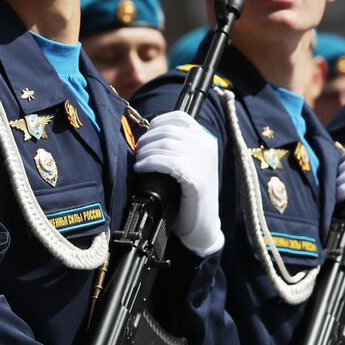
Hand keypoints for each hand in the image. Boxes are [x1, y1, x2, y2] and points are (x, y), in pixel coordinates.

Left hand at [133, 111, 223, 256]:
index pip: (180, 117)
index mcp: (206, 141)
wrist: (203, 227)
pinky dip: (149, 162)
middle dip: (147, 140)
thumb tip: (146, 135)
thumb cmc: (189, 196)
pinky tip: (141, 169)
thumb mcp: (187, 165)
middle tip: (137, 152)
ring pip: (166, 144)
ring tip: (138, 161)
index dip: (158, 122)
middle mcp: (207, 148)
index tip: (146, 135)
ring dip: (145, 152)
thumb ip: (175, 148)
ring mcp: (204, 163)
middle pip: (168, 130)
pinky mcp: (197, 179)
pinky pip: (167, 162)